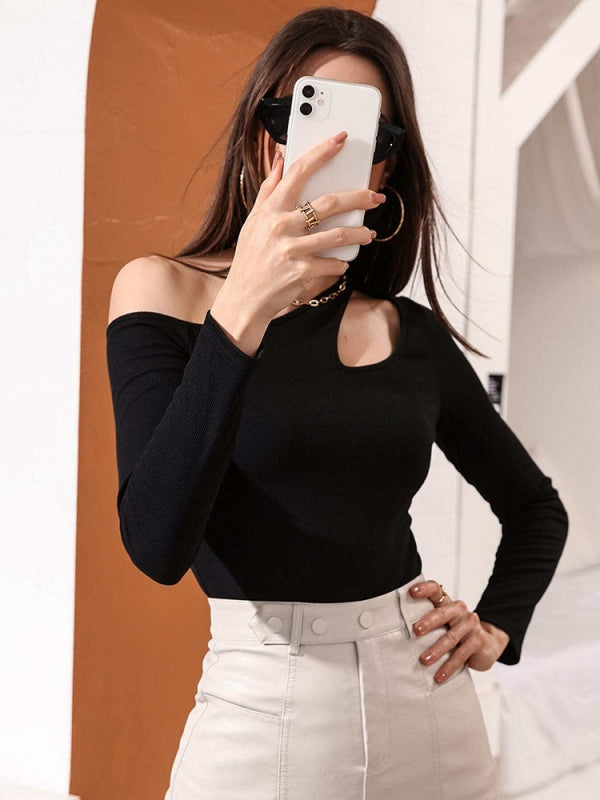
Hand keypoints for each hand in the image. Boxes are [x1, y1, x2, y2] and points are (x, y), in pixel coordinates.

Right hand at [222, 131, 385, 323]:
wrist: (244, 298)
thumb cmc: (251, 257)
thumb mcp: (254, 220)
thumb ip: (269, 189)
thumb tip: (280, 158)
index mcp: (271, 209)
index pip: (299, 172)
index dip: (322, 152)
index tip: (340, 139)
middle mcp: (281, 226)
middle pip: (329, 203)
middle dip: (358, 198)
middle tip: (375, 197)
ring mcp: (292, 250)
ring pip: (338, 235)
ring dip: (359, 233)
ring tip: (368, 234)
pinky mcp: (301, 272)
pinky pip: (333, 264)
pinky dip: (341, 263)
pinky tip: (342, 262)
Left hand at [409, 580, 510, 683]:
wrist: (488, 644)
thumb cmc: (457, 632)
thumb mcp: (443, 624)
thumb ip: (426, 620)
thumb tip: (395, 626)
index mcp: (447, 603)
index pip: (436, 589)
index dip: (424, 589)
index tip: (411, 591)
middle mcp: (460, 610)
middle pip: (443, 613)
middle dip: (428, 622)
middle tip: (415, 631)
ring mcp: (471, 624)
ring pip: (451, 637)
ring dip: (436, 650)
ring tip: (424, 660)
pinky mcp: (479, 640)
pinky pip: (462, 654)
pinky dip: (449, 667)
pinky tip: (439, 676)